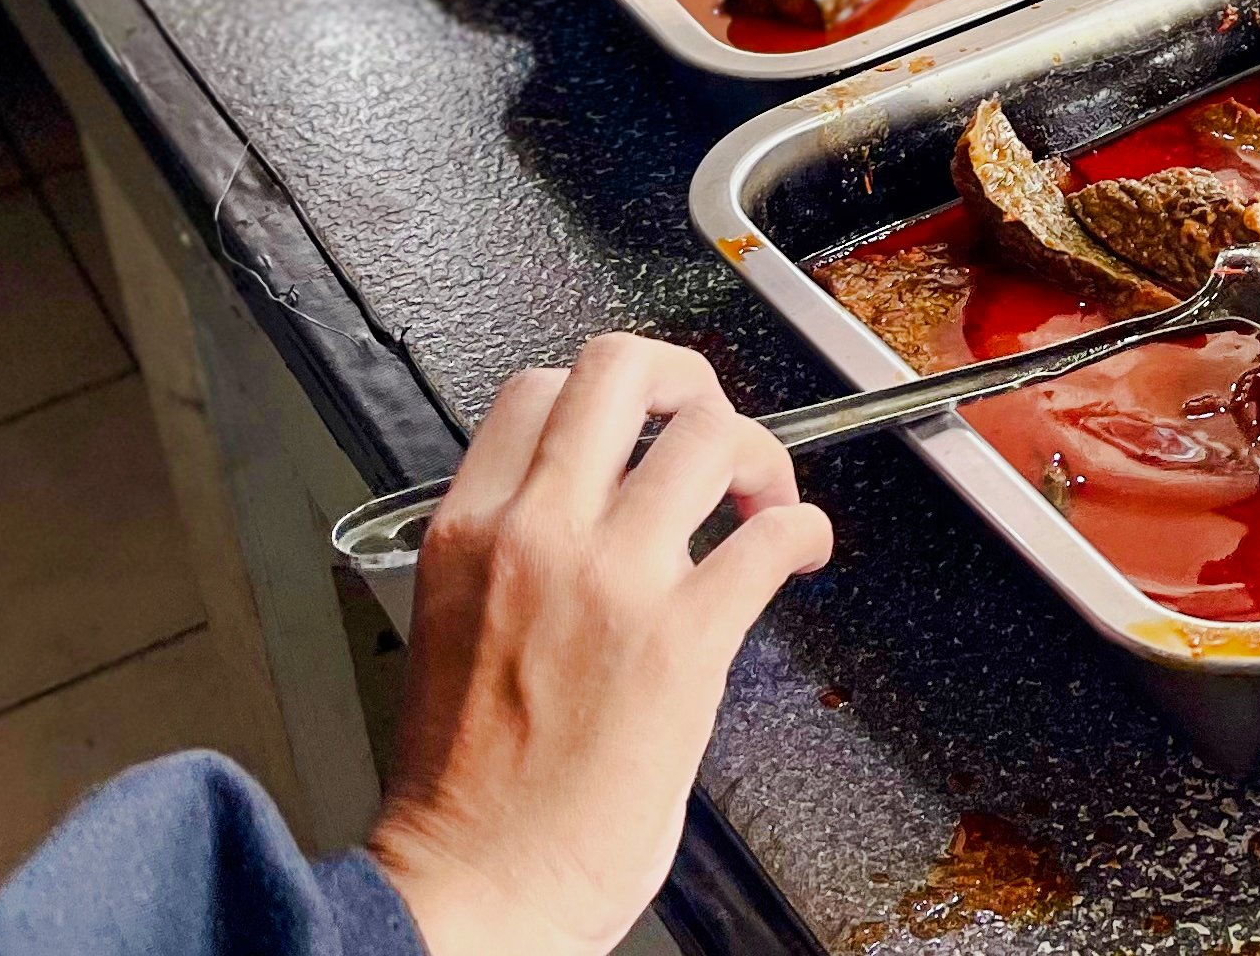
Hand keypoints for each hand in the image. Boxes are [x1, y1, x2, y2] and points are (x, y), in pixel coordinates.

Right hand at [368, 336, 832, 955]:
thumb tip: (589, 521)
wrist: (475, 887)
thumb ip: (513, 557)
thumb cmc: (465, 790)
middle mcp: (537, 535)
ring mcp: (614, 579)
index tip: (641, 424)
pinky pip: (773, 535)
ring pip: (709, 435)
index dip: (607, 393)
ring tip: (762, 500)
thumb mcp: (455, 629)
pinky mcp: (684, 639)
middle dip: (687, 380)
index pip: (538, 390)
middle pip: (622, 370)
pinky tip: (801, 549)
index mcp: (468, 533)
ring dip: (758, 455)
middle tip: (711, 426)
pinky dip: (804, 529)